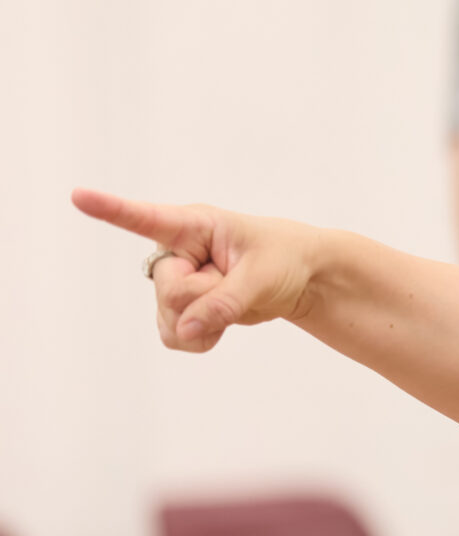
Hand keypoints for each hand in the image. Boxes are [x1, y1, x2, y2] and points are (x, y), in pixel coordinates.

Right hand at [72, 188, 322, 352]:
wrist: (303, 280)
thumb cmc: (285, 259)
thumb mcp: (262, 277)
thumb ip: (224, 302)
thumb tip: (186, 330)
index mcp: (194, 225)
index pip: (147, 218)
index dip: (111, 209)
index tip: (79, 195)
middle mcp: (176, 251)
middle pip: (169, 290)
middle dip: (206, 298)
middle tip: (236, 283)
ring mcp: (175, 281)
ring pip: (168, 317)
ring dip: (204, 322)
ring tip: (233, 300)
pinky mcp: (181, 309)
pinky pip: (173, 335)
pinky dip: (199, 339)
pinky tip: (219, 325)